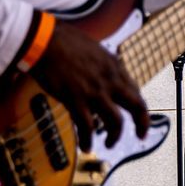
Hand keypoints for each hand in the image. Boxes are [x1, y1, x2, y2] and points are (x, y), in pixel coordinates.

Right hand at [33, 19, 147, 145]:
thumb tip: (107, 73)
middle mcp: (110, 80)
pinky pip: (86, 127)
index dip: (139, 107)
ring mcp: (94, 92)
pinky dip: (87, 139)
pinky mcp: (75, 100)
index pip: (136, 92)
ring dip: (115, 136)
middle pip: (137, 107)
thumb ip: (104, 64)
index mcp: (115, 66)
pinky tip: (85, 145)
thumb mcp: (94, 49)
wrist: (42, 40)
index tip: (139, 116)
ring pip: (116, 122)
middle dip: (142, 124)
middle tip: (141, 135)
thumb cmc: (63, 40)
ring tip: (109, 143)